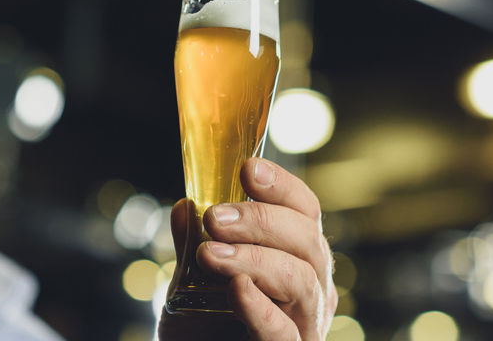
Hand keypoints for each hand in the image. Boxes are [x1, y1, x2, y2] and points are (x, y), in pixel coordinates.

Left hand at [158, 158, 337, 340]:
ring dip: (255, 258)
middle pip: (308, 242)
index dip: (282, 187)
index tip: (247, 167)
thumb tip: (183, 206)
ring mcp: (303, 326)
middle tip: (216, 217)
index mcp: (294, 262)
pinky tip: (236, 290)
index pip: (304, 214)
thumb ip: (192, 248)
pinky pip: (284, 332)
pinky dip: (260, 307)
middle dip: (262, 221)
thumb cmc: (200, 331)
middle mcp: (309, 292)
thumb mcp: (189, 285)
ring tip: (210, 254)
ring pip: (301, 280)